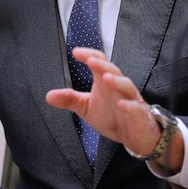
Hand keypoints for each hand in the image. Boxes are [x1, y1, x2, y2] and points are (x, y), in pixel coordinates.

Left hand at [45, 47, 182, 171]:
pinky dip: (129, 106)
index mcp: (105, 82)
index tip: (76, 52)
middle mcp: (119, 88)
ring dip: (117, 81)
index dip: (89, 55)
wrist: (135, 136)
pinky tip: (121, 104)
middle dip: (102, 65)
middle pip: (113, 71)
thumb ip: (70, 100)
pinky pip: (135, 108)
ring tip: (105, 78)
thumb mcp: (87, 108)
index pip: (99, 63)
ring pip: (126, 86)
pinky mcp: (139, 115)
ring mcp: (131, 100)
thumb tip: (48, 96)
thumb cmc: (113, 116)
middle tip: (91, 60)